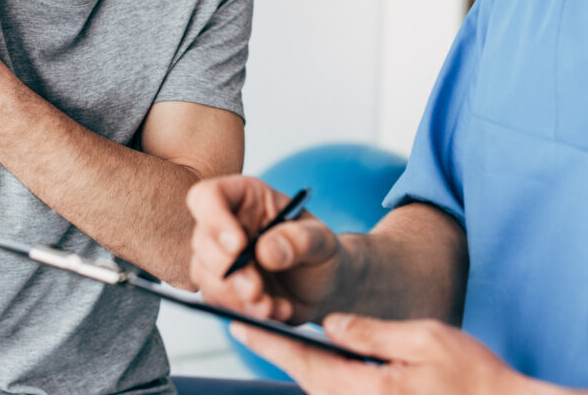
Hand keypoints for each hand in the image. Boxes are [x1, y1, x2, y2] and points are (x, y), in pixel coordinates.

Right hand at [187, 175, 344, 323]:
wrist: (325, 288)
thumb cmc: (321, 253)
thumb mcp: (322, 240)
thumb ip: (300, 239)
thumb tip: (265, 251)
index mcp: (245, 197)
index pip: (209, 196)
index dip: (215, 218)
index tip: (238, 246)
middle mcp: (227, 224)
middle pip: (202, 240)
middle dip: (226, 270)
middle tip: (255, 290)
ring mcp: (221, 257)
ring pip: (204, 274)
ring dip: (233, 296)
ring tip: (270, 307)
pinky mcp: (223, 288)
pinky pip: (217, 301)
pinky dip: (242, 312)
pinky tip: (274, 311)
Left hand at [231, 313, 529, 394]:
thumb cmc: (475, 379)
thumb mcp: (425, 339)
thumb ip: (371, 332)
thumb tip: (330, 324)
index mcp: (365, 391)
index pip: (304, 363)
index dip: (268, 342)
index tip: (236, 325)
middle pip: (308, 380)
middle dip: (281, 352)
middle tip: (250, 323)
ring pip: (323, 390)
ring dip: (303, 364)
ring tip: (281, 335)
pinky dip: (327, 377)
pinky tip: (327, 359)